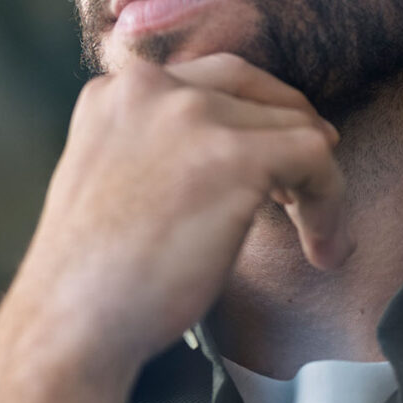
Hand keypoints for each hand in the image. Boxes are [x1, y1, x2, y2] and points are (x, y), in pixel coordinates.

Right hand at [1, 52, 348, 372]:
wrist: (73, 322)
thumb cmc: (93, 276)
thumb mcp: (112, 179)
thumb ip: (156, 147)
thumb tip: (232, 151)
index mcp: (116, 90)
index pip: (209, 81)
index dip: (249, 122)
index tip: (269, 172)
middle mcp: (151, 87)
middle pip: (254, 91)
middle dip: (286, 137)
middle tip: (300, 193)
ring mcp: (193, 116)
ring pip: (292, 124)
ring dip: (314, 182)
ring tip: (317, 237)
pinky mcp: (234, 155)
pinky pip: (315, 158)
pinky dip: (329, 202)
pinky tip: (322, 246)